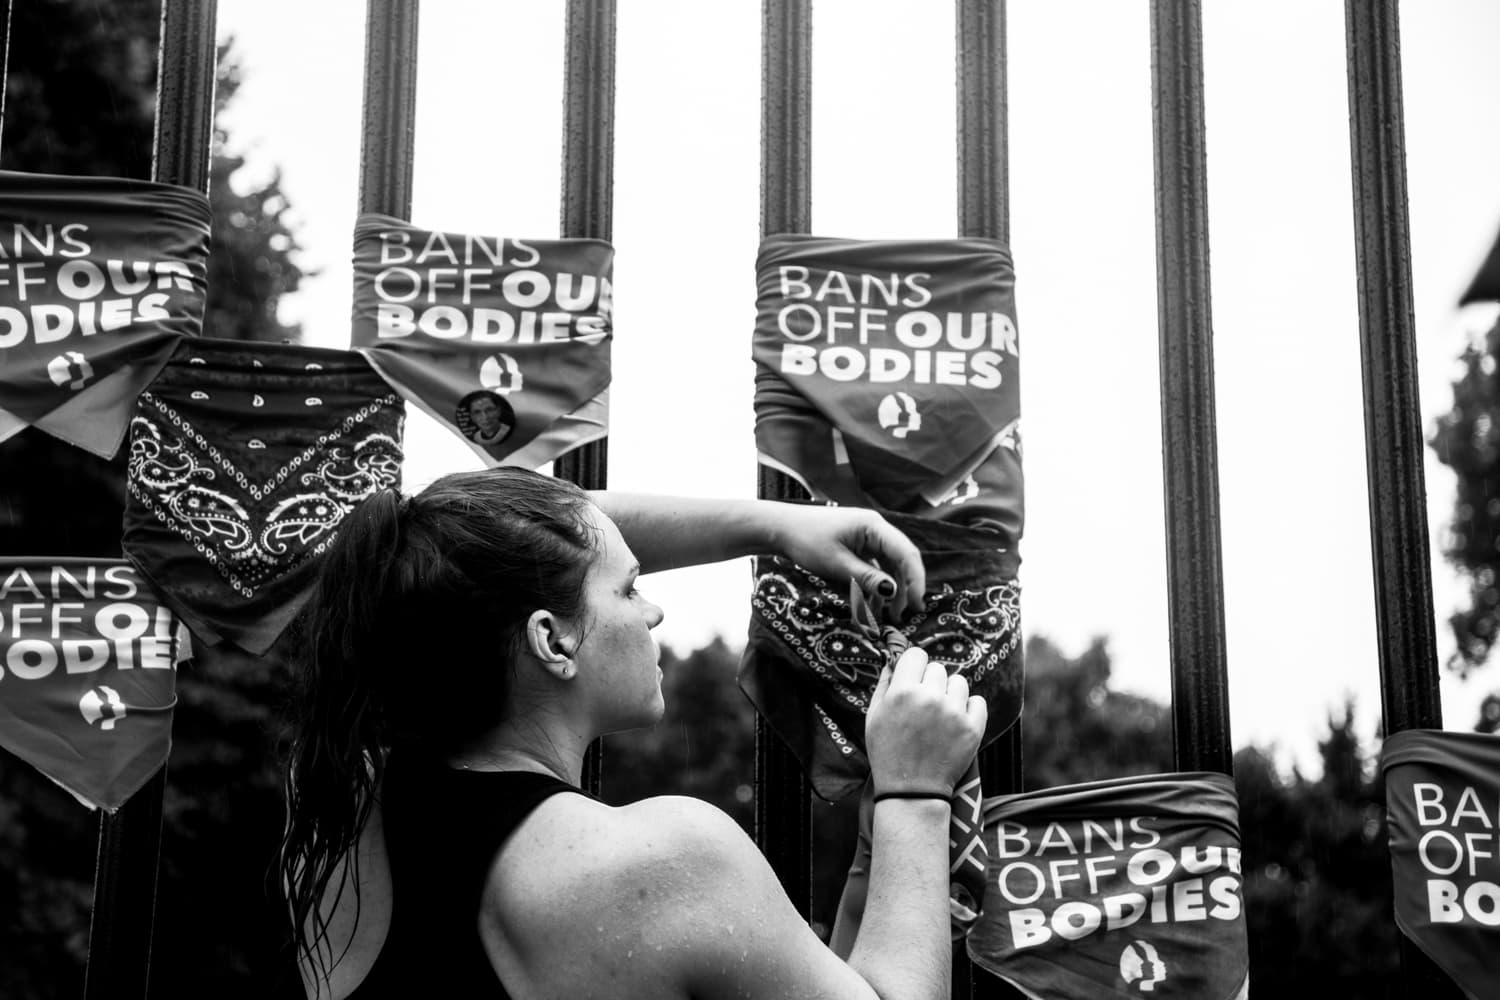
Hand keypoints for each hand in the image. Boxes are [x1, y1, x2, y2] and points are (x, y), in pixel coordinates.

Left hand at [769, 505, 926, 618]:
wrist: (781, 528)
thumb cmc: (806, 541)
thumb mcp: (837, 564)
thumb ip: (867, 578)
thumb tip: (894, 592)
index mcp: (874, 526)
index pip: (906, 553)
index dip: (915, 580)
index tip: (916, 604)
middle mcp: (876, 529)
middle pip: (901, 560)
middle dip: (905, 588)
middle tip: (905, 614)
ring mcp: (868, 537)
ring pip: (889, 565)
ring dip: (890, 590)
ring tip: (888, 616)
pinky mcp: (859, 546)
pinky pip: (875, 566)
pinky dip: (875, 585)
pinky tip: (873, 605)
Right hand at [864, 646, 985, 794]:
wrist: (911, 791)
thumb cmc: (888, 752)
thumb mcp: (873, 716)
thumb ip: (883, 684)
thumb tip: (893, 660)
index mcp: (903, 692)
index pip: (917, 654)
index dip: (914, 666)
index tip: (913, 678)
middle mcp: (930, 698)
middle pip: (937, 668)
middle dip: (930, 682)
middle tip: (924, 704)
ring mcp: (953, 713)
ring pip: (959, 682)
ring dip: (950, 694)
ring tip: (940, 715)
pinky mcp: (973, 728)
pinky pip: (977, 701)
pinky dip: (969, 708)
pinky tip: (955, 721)